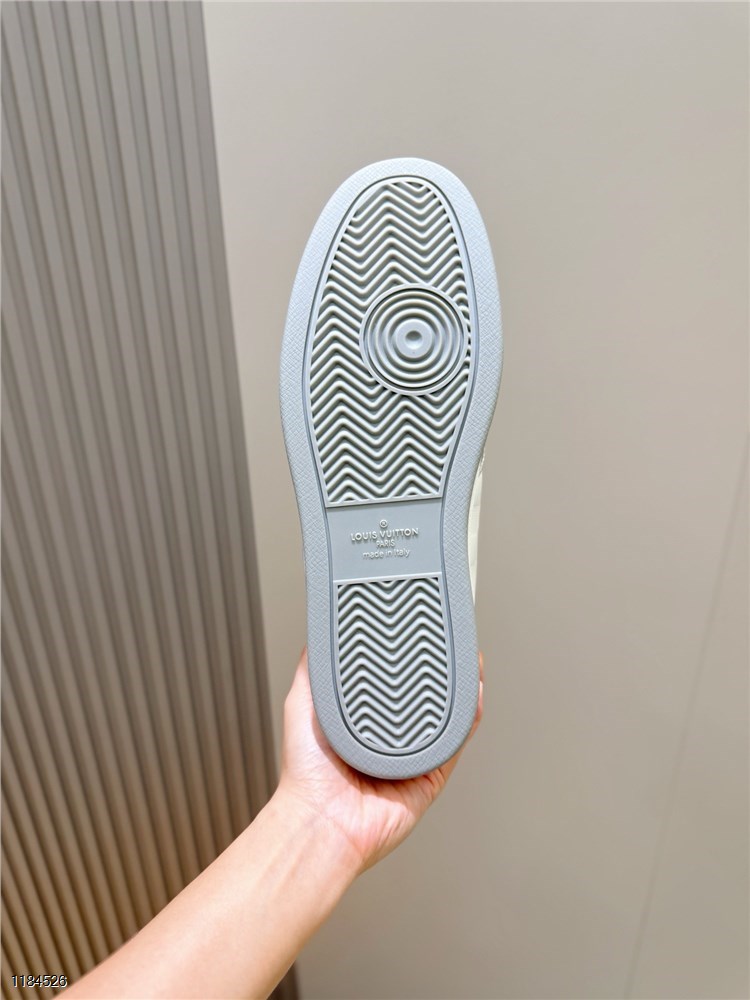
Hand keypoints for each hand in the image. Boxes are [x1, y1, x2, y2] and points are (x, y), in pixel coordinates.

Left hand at [278, 647, 483, 874]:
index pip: (393, 680)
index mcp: (363, 720)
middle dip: (442, 669)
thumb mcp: (302, 704)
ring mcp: (413, 756)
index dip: (410, 655)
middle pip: (425, 696)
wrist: (321, 822)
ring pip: (447, 717)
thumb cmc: (306, 773)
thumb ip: (313, 670)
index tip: (419, 628)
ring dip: (462, 688)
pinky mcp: (430, 776)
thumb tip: (318, 633)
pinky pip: (455, 744)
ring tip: (469, 660)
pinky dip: (468, 719)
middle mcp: (390, 738)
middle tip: (451, 640)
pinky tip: (474, 695)